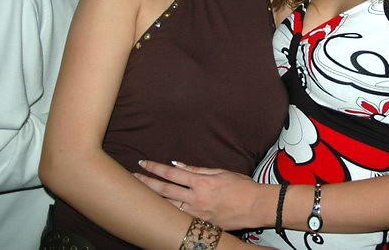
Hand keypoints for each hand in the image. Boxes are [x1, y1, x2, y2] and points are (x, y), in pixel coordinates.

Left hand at [135, 160, 262, 229]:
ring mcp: (196, 214)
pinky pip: (179, 219)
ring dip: (151, 200)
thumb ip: (198, 169)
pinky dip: (167, 214)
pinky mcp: (201, 225)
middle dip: (146, 183)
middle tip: (132, 177)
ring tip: (137, 194)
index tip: (143, 163)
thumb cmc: (242, 186)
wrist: (256, 206)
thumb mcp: (221, 172)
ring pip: (167, 207)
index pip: (171, 173)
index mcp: (201, 182)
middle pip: (164, 190)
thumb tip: (178, 165)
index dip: (155, 168)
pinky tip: (156, 211)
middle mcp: (195, 198)